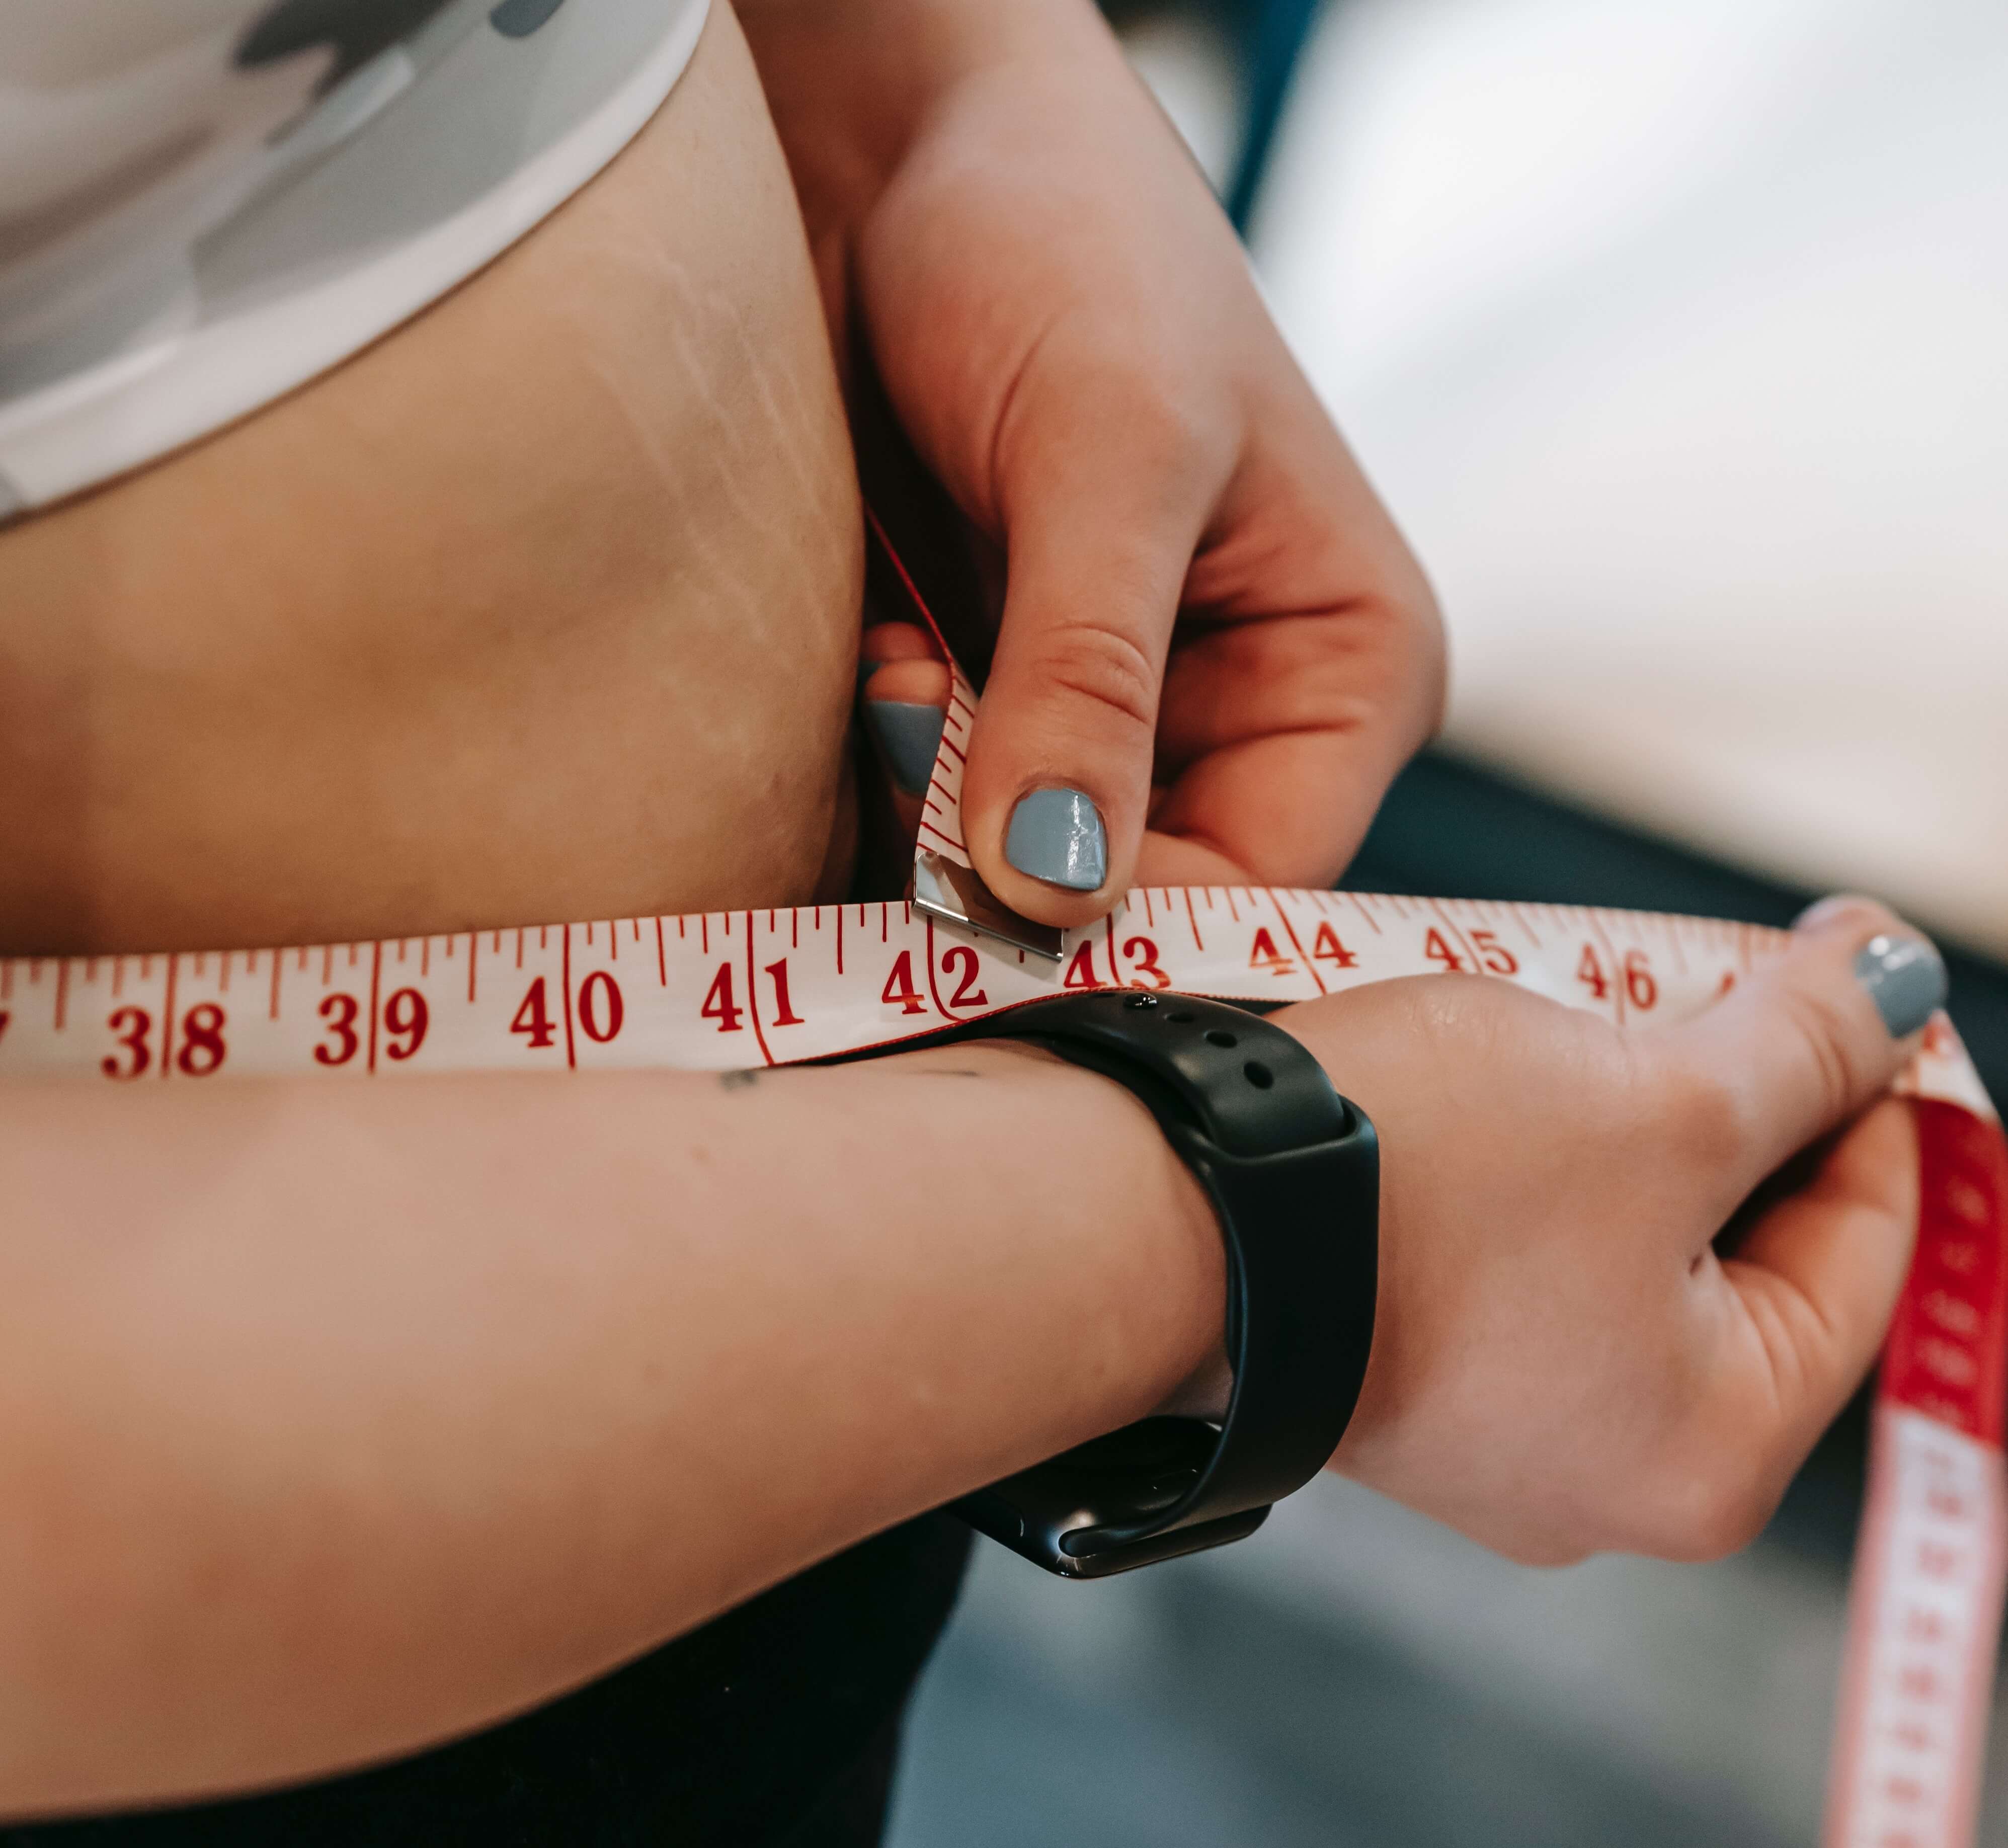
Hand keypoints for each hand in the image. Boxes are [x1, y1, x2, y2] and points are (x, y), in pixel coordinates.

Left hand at [741, 0, 1442, 923]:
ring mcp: (1101, 709)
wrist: (903, 138)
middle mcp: (1232, 711)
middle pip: (1133, 893)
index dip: (1132, 928)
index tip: (992, 915)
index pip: (1260, 883)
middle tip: (917, 760)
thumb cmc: (1067, 239)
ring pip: (1018, 866)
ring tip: (900, 666)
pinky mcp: (988, 687)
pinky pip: (933, 807)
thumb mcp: (1110, 453)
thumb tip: (1055, 884)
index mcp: (1340, 668)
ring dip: (934, 812)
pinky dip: (889, 769)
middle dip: (1014, 865)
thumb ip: (1091, 676)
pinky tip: (875, 658)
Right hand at [1273, 899, 1942, 1564]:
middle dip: (1735, 1101)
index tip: (1855, 990)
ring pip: (1614, 1242)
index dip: (1870, 1097)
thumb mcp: (1655, 1096)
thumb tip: (1897, 981)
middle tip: (1717, 979)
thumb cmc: (1408, 1185)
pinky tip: (1495, 1074)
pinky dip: (1527, 1160)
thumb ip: (1802, 1044)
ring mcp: (1486, 1427)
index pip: (1862, 1253)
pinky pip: (1512, 1253)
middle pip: (1734, 1251)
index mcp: (1711, 1451)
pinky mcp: (1394, 1363)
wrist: (1154, 1211)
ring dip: (1623, 1117)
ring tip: (1593, 1009)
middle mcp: (1604, 1472)